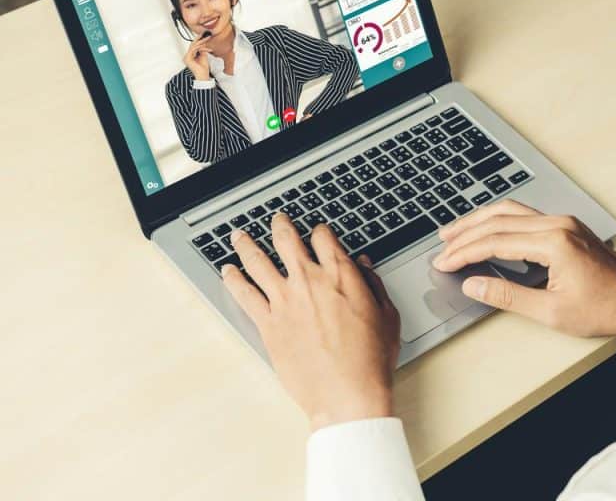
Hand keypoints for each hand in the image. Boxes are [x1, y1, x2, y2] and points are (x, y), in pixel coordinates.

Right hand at [184, 35, 212, 80]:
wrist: (203, 75)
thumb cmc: (203, 68)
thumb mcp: (203, 56)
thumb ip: (202, 50)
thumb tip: (203, 44)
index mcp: (190, 56)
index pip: (193, 46)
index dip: (198, 40)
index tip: (204, 35)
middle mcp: (187, 56)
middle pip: (192, 45)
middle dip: (199, 39)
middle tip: (205, 34)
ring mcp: (186, 57)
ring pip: (193, 46)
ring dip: (201, 42)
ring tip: (207, 39)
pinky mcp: (188, 58)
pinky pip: (193, 50)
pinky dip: (200, 47)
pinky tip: (205, 47)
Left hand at [221, 213, 400, 430]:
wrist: (347, 394)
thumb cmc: (370, 360)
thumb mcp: (387, 316)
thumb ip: (373, 285)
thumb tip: (363, 267)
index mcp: (340, 276)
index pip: (324, 237)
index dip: (320, 231)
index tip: (318, 232)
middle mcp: (309, 281)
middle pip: (286, 240)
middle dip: (280, 225)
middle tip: (277, 220)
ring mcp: (284, 301)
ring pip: (257, 261)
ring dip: (247, 244)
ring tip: (239, 236)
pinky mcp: (268, 324)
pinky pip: (244, 294)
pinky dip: (233, 280)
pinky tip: (228, 272)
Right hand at [432, 200, 615, 345]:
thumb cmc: (605, 309)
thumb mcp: (550, 312)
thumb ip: (506, 296)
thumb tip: (473, 286)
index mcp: (554, 243)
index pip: (495, 242)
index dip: (464, 253)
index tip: (444, 264)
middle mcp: (558, 225)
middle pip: (499, 220)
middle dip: (466, 233)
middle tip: (442, 246)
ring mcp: (565, 223)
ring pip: (512, 212)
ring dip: (481, 221)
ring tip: (456, 232)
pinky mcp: (569, 227)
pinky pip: (526, 216)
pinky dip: (501, 222)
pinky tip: (489, 230)